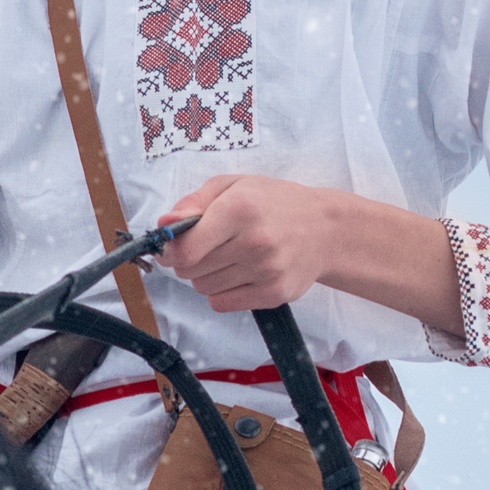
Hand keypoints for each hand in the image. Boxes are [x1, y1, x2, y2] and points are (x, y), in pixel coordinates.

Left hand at [154, 176, 337, 311]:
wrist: (325, 229)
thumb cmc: (273, 203)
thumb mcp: (233, 186)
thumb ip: (194, 202)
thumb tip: (163, 223)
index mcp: (239, 209)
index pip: (186, 250)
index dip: (172, 251)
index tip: (176, 246)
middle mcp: (254, 242)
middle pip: (190, 271)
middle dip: (190, 261)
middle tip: (209, 247)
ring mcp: (265, 271)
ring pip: (204, 289)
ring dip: (207, 276)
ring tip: (230, 258)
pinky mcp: (273, 294)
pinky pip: (222, 303)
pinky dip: (223, 291)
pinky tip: (240, 274)